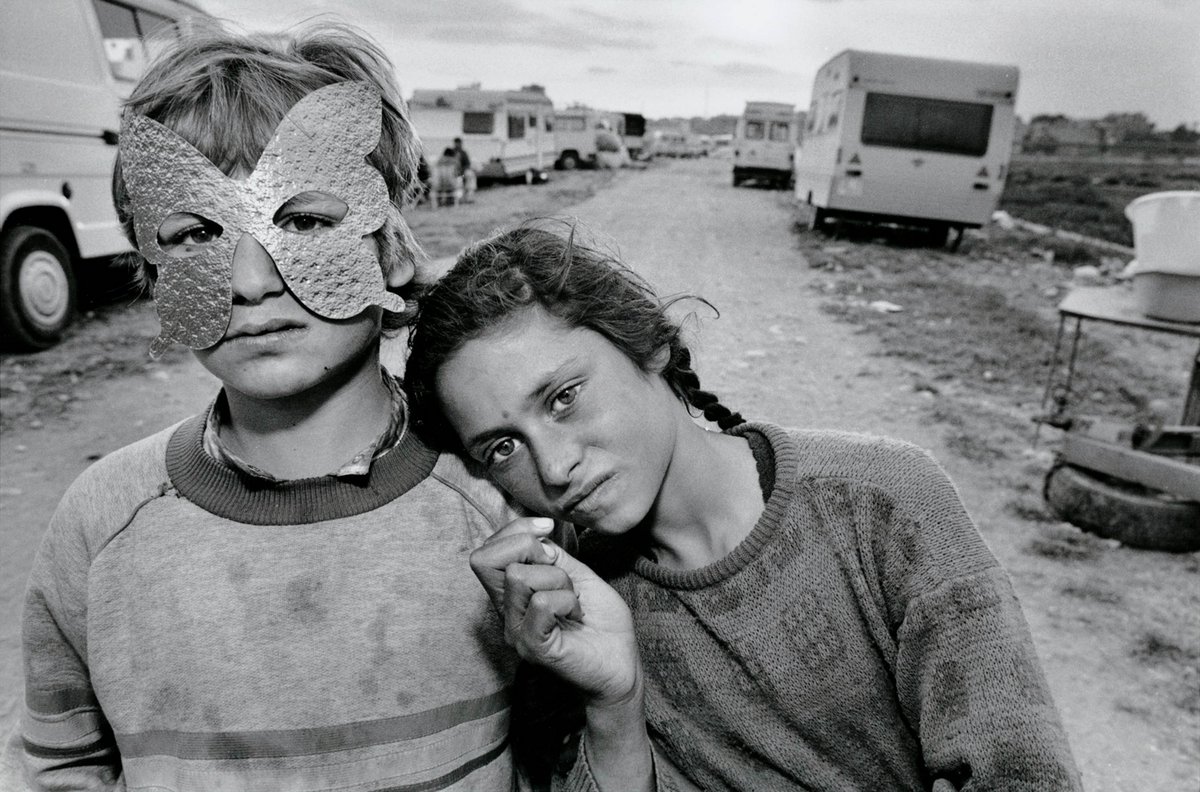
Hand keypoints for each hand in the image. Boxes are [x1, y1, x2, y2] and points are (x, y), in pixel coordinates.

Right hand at [471, 518, 639, 707]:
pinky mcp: (533, 648)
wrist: (622, 663)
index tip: (548, 531)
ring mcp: (516, 632)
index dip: (515, 531)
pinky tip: (576, 615)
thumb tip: (537, 532)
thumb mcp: (575, 575)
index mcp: (512, 595)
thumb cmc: (600, 621)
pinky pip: (541, 603)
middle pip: (487, 560)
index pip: (485, 553)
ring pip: (520, 576)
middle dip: (531, 549)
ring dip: (559, 580)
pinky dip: (567, 601)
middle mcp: (507, 613)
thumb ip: (551, 555)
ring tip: (573, 602)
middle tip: (560, 571)